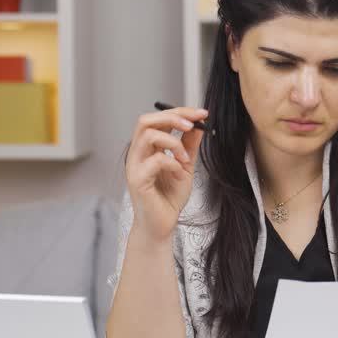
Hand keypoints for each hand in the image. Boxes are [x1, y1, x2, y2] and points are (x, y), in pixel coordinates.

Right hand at [125, 106, 207, 241]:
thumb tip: (199, 125)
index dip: (180, 112)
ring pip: (148, 135)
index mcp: (147, 148)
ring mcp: (135, 166)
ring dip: (173, 142)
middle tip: (192, 124)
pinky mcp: (137, 180)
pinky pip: (155, 160)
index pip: (158, 119)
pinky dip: (173, 163)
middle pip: (146, 120)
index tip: (202, 114)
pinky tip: (179, 174)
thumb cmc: (169, 199)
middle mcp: (137, 153)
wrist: (162, 225)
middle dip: (172, 117)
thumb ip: (189, 146)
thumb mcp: (185, 166)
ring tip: (185, 158)